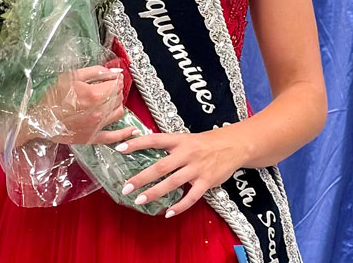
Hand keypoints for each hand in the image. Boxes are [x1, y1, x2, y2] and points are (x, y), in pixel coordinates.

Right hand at [27, 64, 138, 145]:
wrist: (38, 119)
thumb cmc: (52, 95)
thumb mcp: (71, 76)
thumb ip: (95, 72)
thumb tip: (115, 72)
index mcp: (93, 95)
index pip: (115, 85)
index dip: (117, 79)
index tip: (114, 76)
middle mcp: (98, 112)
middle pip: (118, 98)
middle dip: (117, 90)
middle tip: (111, 85)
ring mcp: (97, 127)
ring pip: (118, 113)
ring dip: (118, 104)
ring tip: (112, 99)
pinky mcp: (92, 138)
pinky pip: (113, 137)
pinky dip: (125, 134)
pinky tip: (132, 130)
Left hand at [114, 126, 246, 216]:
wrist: (233, 146)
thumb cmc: (204, 142)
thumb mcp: (185, 138)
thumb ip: (167, 143)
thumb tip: (142, 142)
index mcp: (179, 139)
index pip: (154, 140)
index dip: (136, 143)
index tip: (120, 148)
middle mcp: (186, 153)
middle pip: (161, 166)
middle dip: (142, 177)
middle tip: (126, 187)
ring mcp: (196, 169)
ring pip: (173, 183)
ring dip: (155, 193)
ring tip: (140, 200)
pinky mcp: (206, 182)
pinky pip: (191, 197)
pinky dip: (179, 206)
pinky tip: (168, 213)